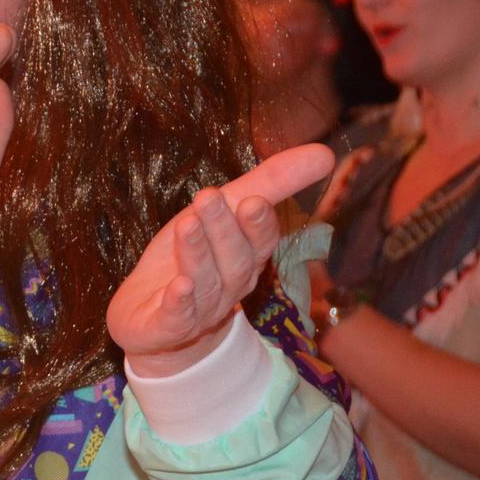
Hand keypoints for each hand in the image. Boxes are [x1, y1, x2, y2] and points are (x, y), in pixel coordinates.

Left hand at [108, 144, 334, 376]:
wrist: (153, 320)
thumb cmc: (192, 256)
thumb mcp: (222, 212)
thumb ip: (269, 183)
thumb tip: (326, 152)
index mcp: (245, 258)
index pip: (260, 242)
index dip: (257, 224)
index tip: (252, 200)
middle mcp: (228, 286)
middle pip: (233, 260)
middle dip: (223, 229)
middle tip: (208, 196)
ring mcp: (198, 309)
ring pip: (204, 282)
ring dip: (197, 254)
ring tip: (187, 224)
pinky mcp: (166, 326)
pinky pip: (176, 317)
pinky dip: (178, 302)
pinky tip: (178, 287)